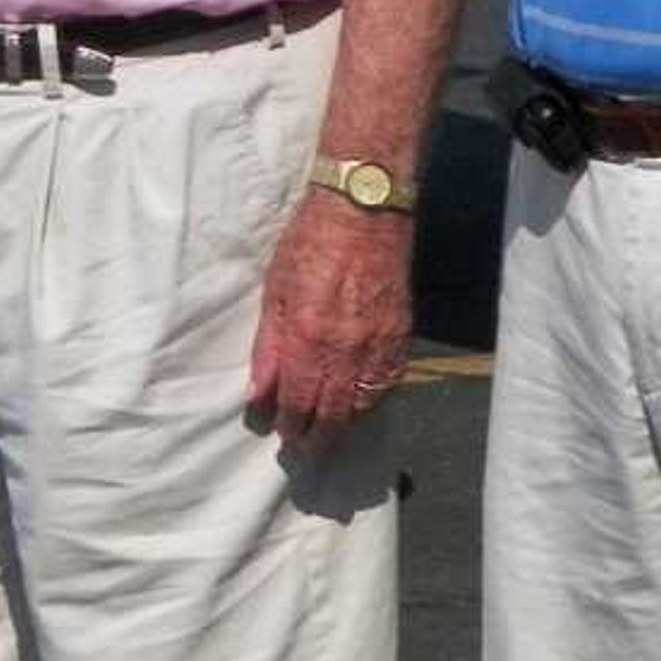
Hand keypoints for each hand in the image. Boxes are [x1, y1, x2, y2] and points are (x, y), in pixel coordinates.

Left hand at [245, 196, 413, 448]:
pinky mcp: (401, 337)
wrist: (364, 210)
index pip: (298, 403)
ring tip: (331, 432)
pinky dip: (373, 402)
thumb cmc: (309, 244)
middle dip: (319, 439)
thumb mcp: (274, 292)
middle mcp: (346, 350)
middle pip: (334, 415)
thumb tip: (259, 394)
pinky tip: (361, 405)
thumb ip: (267, 348)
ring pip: (364, 407)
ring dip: (346, 425)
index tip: (284, 435)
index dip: (290, 426)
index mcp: (308, 339)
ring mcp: (379, 346)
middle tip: (307, 449)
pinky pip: (388, 385)